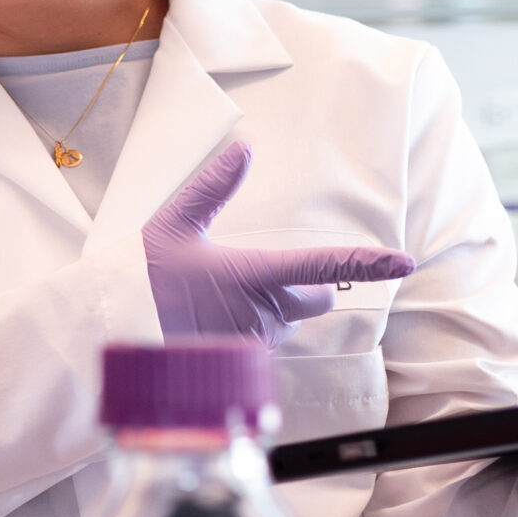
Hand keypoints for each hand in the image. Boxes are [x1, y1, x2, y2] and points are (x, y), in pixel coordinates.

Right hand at [142, 142, 416, 345]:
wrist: (113, 332)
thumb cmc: (142, 277)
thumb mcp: (174, 224)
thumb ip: (213, 188)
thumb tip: (244, 150)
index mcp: (255, 274)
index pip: (326, 267)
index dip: (370, 263)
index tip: (404, 262)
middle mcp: (264, 311)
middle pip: (314, 298)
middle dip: (303, 287)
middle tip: (257, 275)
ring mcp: (253, 342)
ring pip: (286, 321)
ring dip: (268, 310)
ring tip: (217, 301)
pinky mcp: (238, 366)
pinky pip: (261, 344)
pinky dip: (247, 332)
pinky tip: (211, 324)